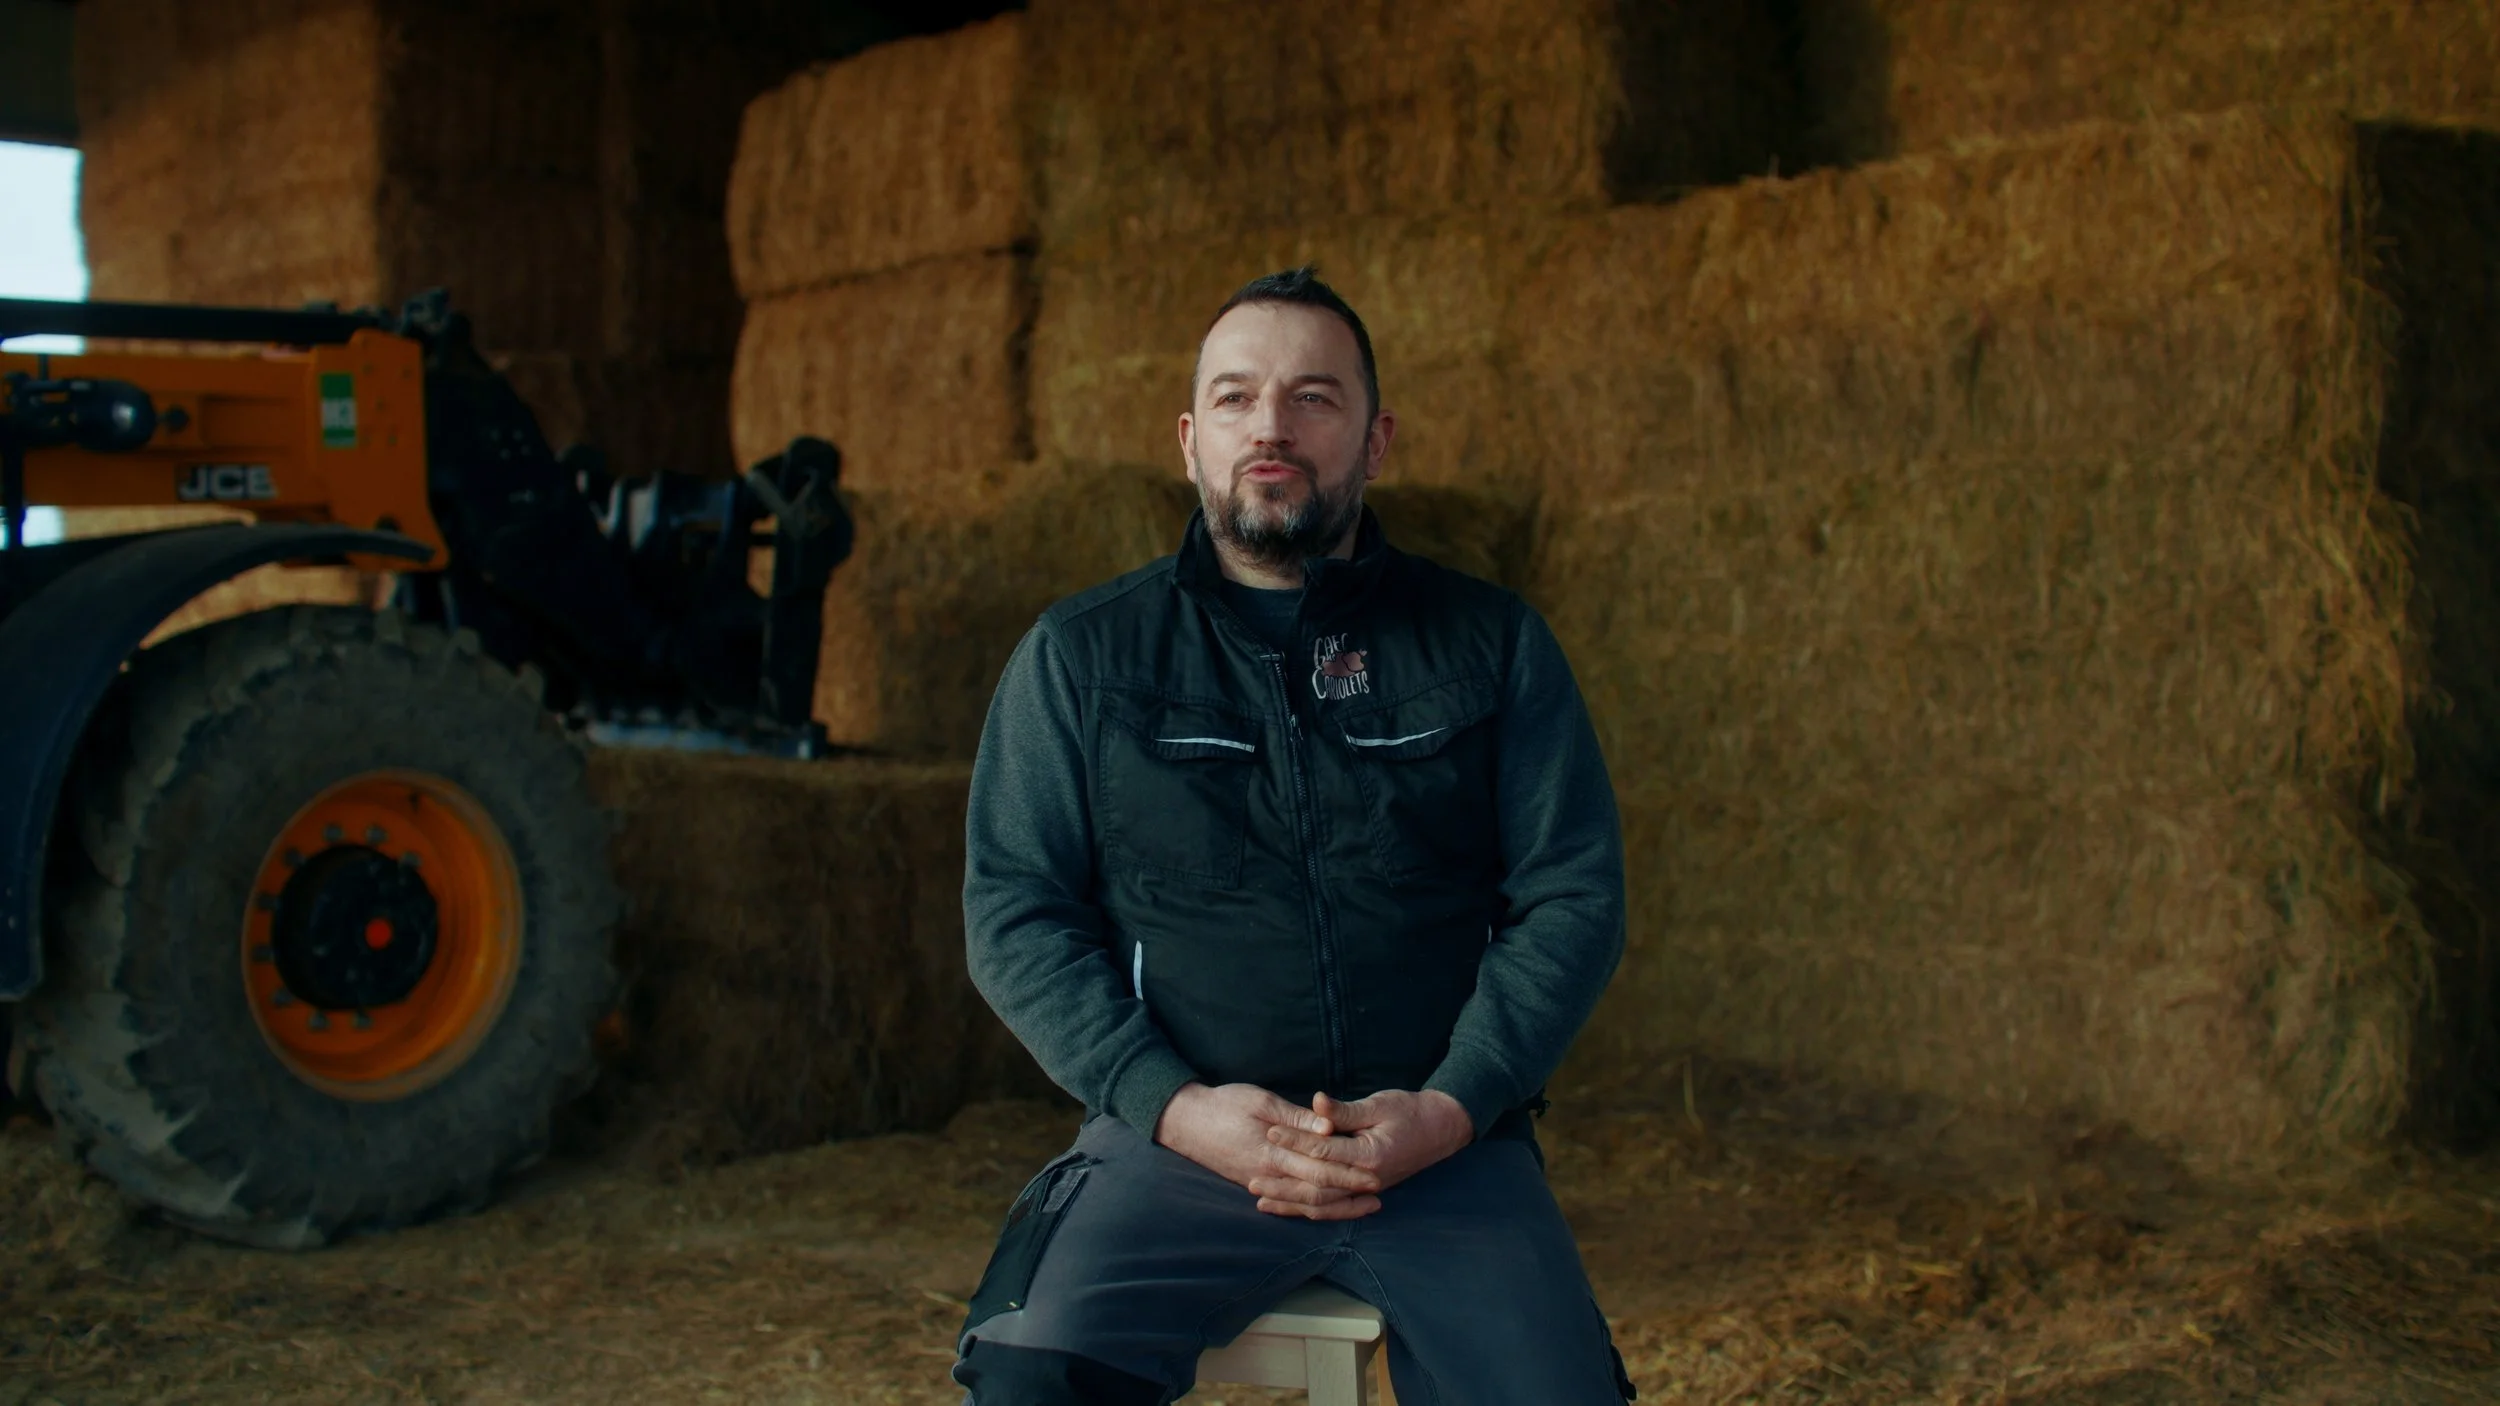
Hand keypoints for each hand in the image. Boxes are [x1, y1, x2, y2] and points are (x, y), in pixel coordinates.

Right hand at [1154, 1082, 1384, 1219]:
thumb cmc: (1224, 1103)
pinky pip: (1288, 1202)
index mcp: (1271, 1152)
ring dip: (1335, 1207)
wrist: (1185, 1122)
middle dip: (1349, 1195)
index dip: (1349, 1173)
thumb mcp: (1261, 1100)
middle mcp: (1267, 1174)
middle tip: (1377, 1194)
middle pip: (1316, 1192)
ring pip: (1303, 1203)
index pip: (1319, 1169)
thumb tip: (1328, 1127)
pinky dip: (1310, 1207)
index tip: (1375, 1174)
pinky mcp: (1254, 1184)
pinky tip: (1328, 1207)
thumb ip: (1296, 1117)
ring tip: (1362, 1206)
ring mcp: (1260, 1183)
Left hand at [1260, 1089, 1473, 1211]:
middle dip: (1283, 1181)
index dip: (1294, 1142)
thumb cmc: (1410, 1111)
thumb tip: (1316, 1103)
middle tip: (1251, 1177)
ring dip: (1291, 1202)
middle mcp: (1367, 1179)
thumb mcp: (1379, 1104)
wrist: (1441, 1129)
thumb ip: (1344, 1111)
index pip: (1323, 1151)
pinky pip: (1334, 1207)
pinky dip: (1310, 1209)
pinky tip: (1289, 1206)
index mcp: (1370, 1156)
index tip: (1270, 1132)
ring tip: (1261, 1200)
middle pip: (1317, 1186)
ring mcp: (1367, 1189)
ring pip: (1323, 1204)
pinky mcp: (1364, 1191)